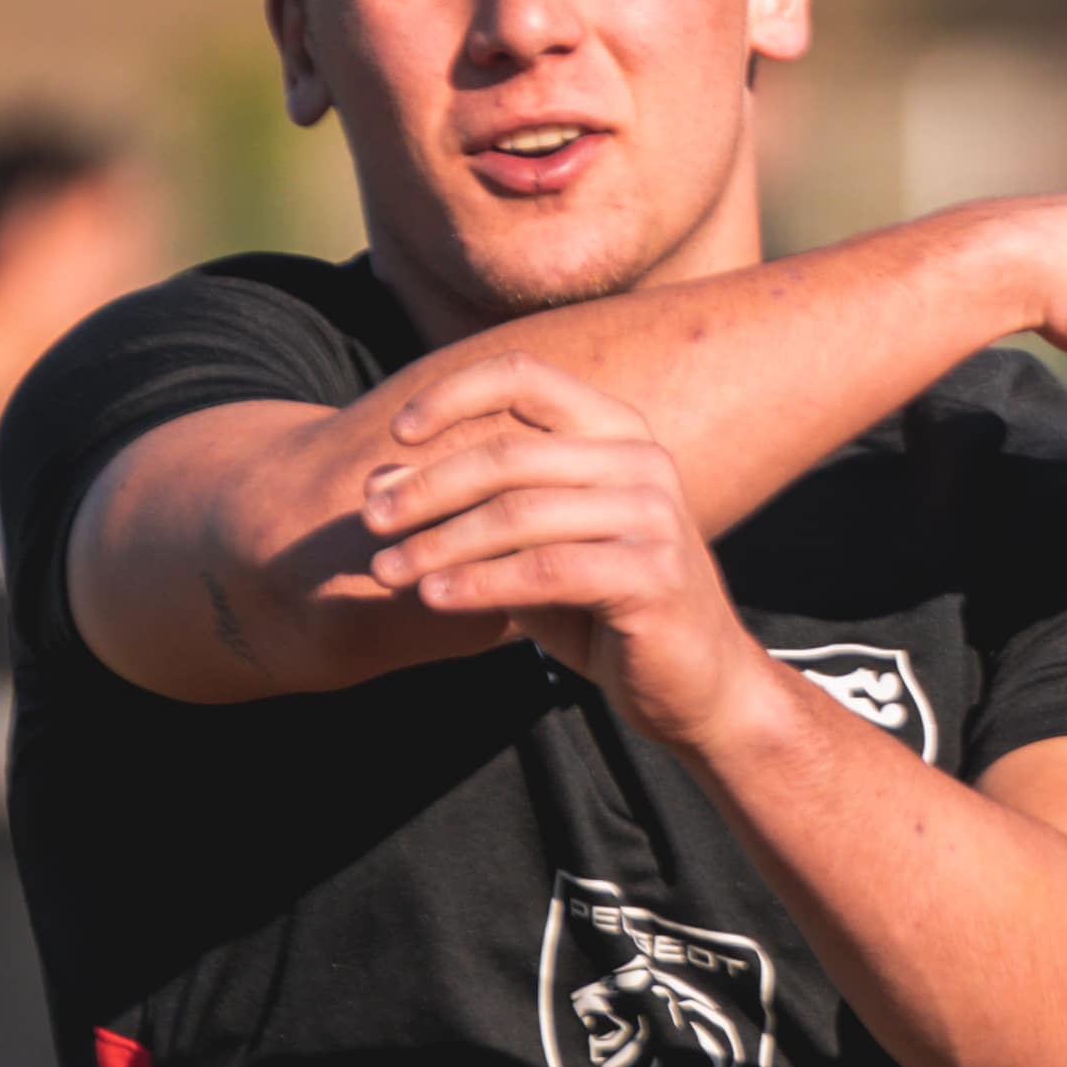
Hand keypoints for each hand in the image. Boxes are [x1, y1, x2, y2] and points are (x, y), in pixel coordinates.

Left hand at [356, 353, 762, 747]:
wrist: (697, 688)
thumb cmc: (606, 611)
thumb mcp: (532, 547)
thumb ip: (471, 510)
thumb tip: (376, 483)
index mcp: (617, 432)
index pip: (526, 378)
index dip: (454, 394)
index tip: (396, 434)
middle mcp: (641, 459)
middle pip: (509, 452)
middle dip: (428, 487)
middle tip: (369, 522)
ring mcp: (653, 515)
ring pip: (519, 513)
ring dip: (440, 542)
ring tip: (386, 572)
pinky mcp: (652, 575)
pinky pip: (543, 570)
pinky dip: (478, 583)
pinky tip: (434, 597)